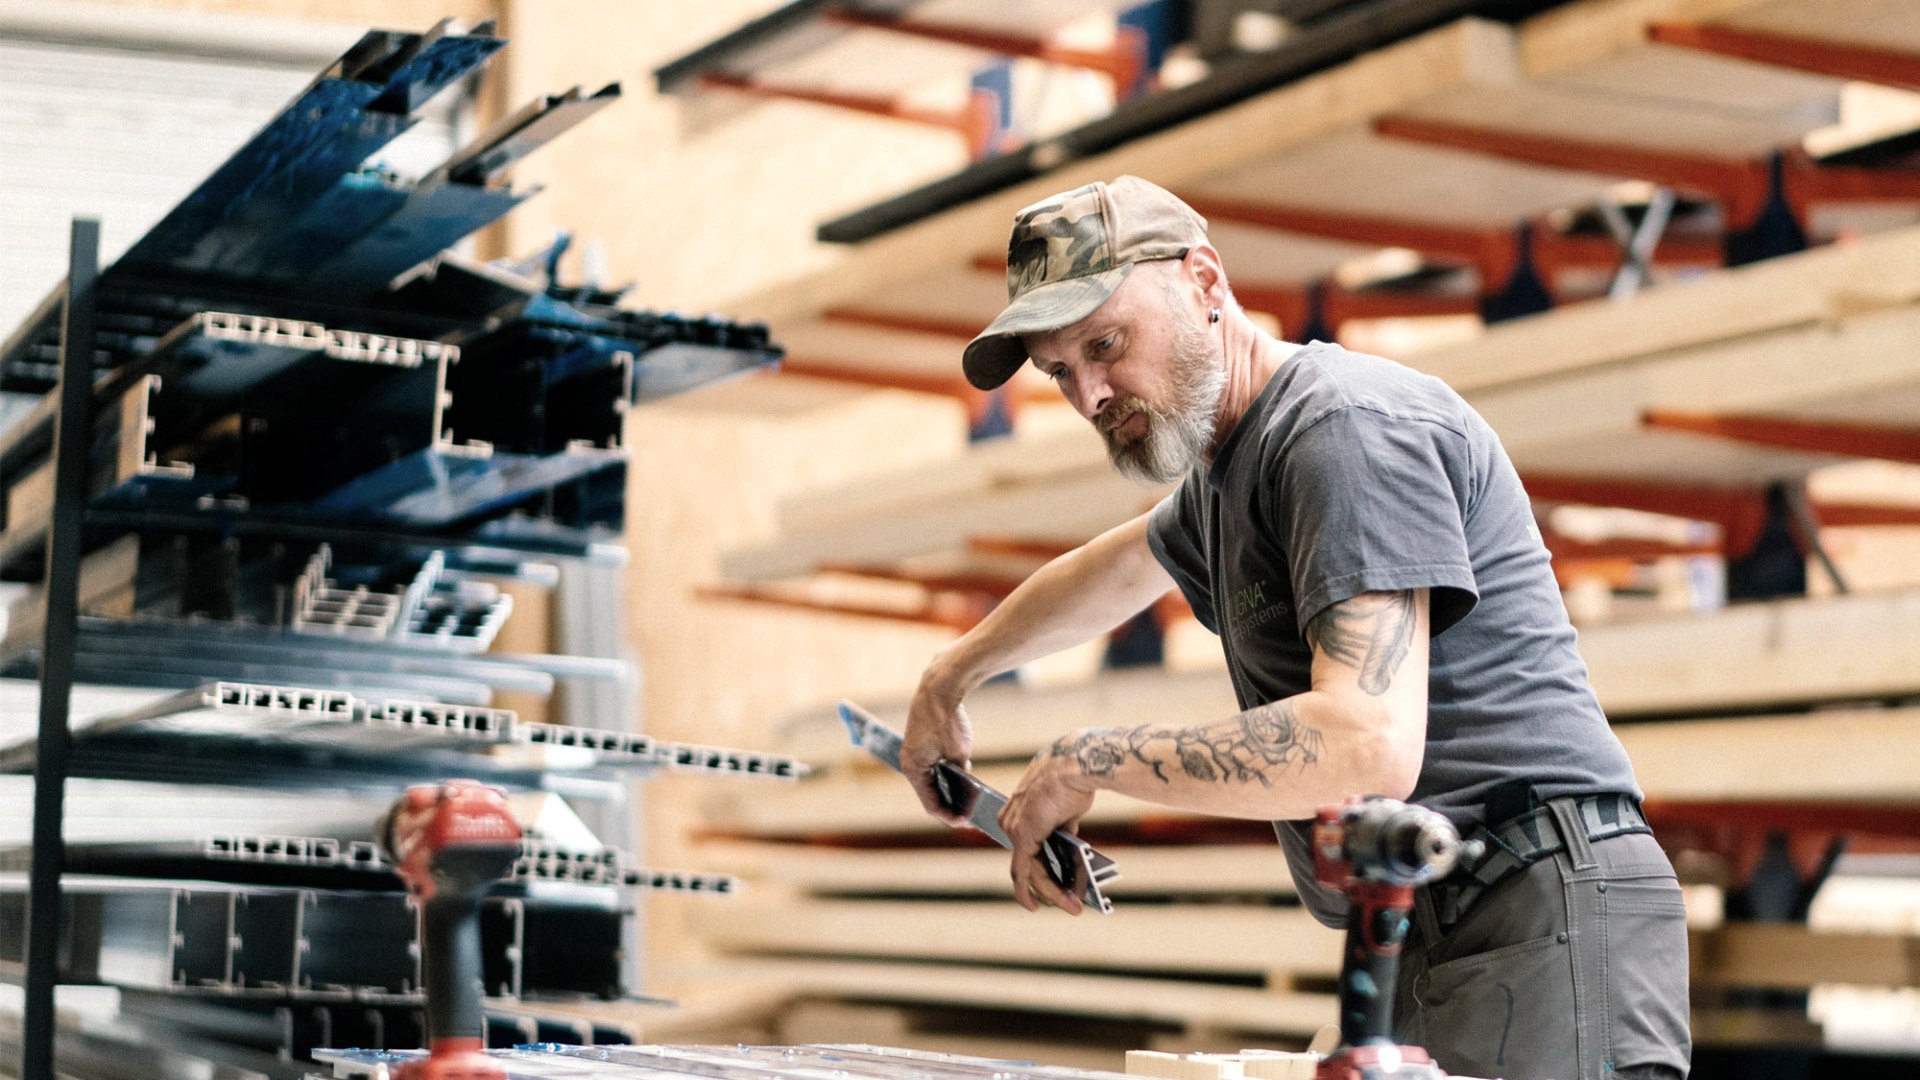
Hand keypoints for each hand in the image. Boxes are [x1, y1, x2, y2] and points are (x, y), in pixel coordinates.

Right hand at [902, 669, 973, 826]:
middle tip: (968, 816)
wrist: (939, 687)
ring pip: (930, 780)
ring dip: (947, 791)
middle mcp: (909, 762)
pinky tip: (961, 781)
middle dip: (948, 805)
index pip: (930, 803)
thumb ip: (961, 773)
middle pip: (929, 794)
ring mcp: (913, 752)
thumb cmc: (947, 720)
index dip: (948, 816)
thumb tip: (965, 783)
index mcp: (913, 769)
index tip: (965, 822)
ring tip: (966, 801)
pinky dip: (944, 776)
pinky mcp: (920, 743)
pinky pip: (931, 767)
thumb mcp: (960, 753)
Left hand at [1000, 745, 1097, 914]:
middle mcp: (1008, 822)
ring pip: (1030, 872)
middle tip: (1067, 902)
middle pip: (1028, 864)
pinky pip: (1026, 872)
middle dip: (1047, 887)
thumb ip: (1060, 831)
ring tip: (1073, 906)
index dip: (1039, 870)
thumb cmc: (1073, 781)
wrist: (1074, 766)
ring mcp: (1013, 831)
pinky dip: (1034, 891)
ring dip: (1051, 893)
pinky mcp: (1022, 839)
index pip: (1025, 849)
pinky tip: (1043, 905)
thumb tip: (1069, 853)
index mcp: (1016, 812)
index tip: (1053, 884)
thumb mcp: (1064, 811)